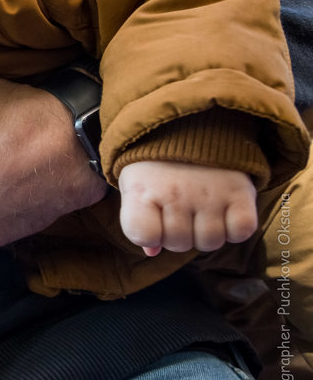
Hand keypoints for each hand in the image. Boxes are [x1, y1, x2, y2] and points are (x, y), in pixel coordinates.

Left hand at [118, 160, 257, 255]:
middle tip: (179, 212)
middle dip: (178, 235)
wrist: (192, 128)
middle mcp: (175, 192)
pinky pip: (241, 232)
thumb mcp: (137, 188)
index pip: (143, 234)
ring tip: (200, 211)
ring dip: (206, 233)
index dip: (148, 236)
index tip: (151, 221)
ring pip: (210, 242)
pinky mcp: (239, 192)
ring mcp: (209, 193)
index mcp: (142, 190)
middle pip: (178, 243)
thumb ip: (140, 221)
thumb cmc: (157, 167)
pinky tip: (224, 212)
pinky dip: (235, 228)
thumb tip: (152, 251)